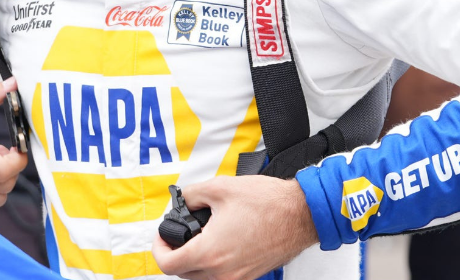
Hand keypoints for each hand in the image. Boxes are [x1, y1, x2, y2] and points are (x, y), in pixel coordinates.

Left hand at [151, 175, 317, 279]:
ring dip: (194, 261)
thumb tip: (183, 201)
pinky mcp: (250, 276)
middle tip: (177, 235)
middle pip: (183, 274)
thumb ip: (192, 195)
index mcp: (210, 252)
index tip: (162, 236)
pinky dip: (213, 265)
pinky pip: (221, 278)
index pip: (168, 264)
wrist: (301, 214)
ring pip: (201, 279)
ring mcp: (238, 277)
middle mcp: (222, 272)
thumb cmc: (269, 203)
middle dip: (175, 253)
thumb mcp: (220, 188)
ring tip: (198, 238)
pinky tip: (219, 243)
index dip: (158, 248)